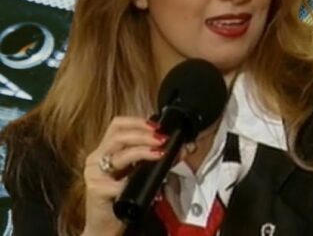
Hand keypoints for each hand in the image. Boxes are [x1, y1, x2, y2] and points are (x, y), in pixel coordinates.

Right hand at [82, 117, 165, 235]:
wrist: (105, 225)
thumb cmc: (122, 196)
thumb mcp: (140, 173)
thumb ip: (155, 158)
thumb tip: (183, 148)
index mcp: (105, 150)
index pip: (117, 125)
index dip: (137, 122)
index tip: (157, 126)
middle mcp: (96, 158)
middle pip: (118, 136)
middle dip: (143, 135)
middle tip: (162, 139)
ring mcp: (93, 174)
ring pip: (118, 156)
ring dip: (141, 152)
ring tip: (158, 154)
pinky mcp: (96, 190)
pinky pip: (117, 183)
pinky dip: (133, 181)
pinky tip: (145, 184)